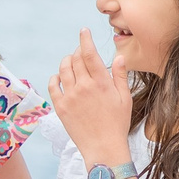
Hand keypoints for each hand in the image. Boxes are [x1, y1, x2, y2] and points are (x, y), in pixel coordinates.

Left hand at [49, 29, 131, 163]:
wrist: (103, 147)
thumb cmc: (117, 123)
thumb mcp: (125, 98)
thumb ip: (119, 76)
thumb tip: (119, 57)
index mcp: (101, 83)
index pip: (90, 54)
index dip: (85, 39)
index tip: (83, 30)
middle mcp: (84, 87)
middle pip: (76, 59)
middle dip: (78, 51)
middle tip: (81, 51)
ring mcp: (70, 97)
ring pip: (63, 69)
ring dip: (67, 61)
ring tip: (72, 62)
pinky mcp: (61, 107)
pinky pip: (53, 85)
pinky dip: (55, 77)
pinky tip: (60, 77)